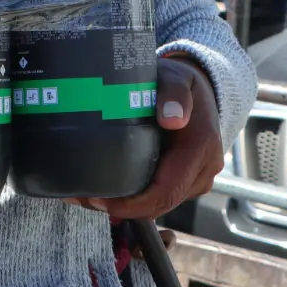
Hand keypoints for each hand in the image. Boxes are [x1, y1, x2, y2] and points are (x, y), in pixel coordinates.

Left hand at [74, 54, 223, 219]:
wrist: (201, 90)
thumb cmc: (181, 82)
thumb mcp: (176, 77)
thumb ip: (174, 93)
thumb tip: (172, 119)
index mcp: (200, 148)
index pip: (166, 192)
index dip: (132, 205)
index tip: (101, 200)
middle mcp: (204, 169)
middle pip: (159, 204)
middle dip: (121, 208)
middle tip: (82, 197)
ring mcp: (198, 178)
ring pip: (160, 204)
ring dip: (126, 205)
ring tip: (88, 192)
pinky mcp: (189, 181)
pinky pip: (162, 197)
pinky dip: (136, 197)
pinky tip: (108, 189)